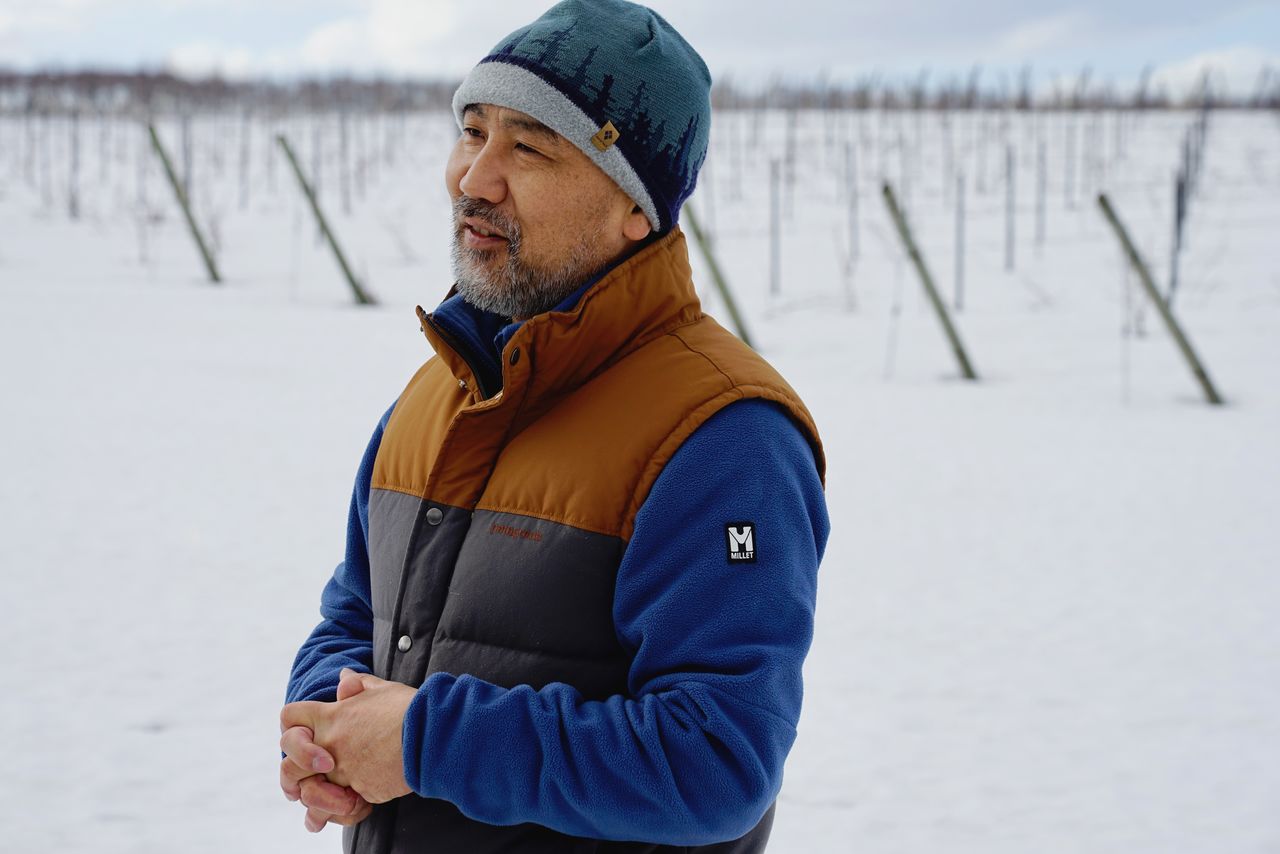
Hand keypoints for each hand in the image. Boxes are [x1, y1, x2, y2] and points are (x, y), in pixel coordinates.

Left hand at [281, 669, 416, 804]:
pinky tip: (357, 800)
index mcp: (331, 717)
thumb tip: (344, 677)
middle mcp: (330, 745)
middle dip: (294, 772)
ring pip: (310, 794)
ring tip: (329, 797)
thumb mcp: (382, 689)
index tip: (305, 732)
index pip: (290, 717)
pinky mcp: (360, 792)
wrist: (432, 736)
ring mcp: (343, 772)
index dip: (293, 725)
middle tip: (309, 774)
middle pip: (289, 765)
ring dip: (316, 798)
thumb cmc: (409, 709)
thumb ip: (359, 685)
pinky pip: (343, 806)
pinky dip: (347, 806)